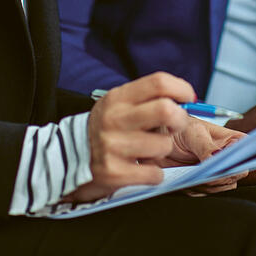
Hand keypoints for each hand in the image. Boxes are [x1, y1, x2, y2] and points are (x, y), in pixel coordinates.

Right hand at [64, 72, 194, 203]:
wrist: (66, 159)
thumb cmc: (104, 129)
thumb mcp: (117, 105)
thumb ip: (146, 99)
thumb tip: (185, 99)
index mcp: (118, 98)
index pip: (159, 82)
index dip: (181, 89)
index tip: (188, 98)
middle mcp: (114, 119)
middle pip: (166, 110)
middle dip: (179, 119)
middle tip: (175, 126)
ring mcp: (113, 146)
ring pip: (164, 145)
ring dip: (163, 150)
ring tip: (149, 151)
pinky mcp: (114, 173)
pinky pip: (154, 173)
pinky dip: (154, 174)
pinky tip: (142, 168)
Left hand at [155, 117, 246, 194]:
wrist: (163, 138)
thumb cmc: (182, 129)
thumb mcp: (194, 133)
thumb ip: (206, 146)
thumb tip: (216, 158)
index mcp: (233, 141)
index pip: (246, 155)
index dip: (239, 163)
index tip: (223, 167)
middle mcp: (229, 158)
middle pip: (235, 175)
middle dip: (219, 177)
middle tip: (202, 174)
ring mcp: (218, 172)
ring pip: (221, 186)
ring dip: (206, 185)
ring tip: (190, 175)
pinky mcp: (205, 182)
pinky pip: (206, 192)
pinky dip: (196, 190)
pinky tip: (185, 180)